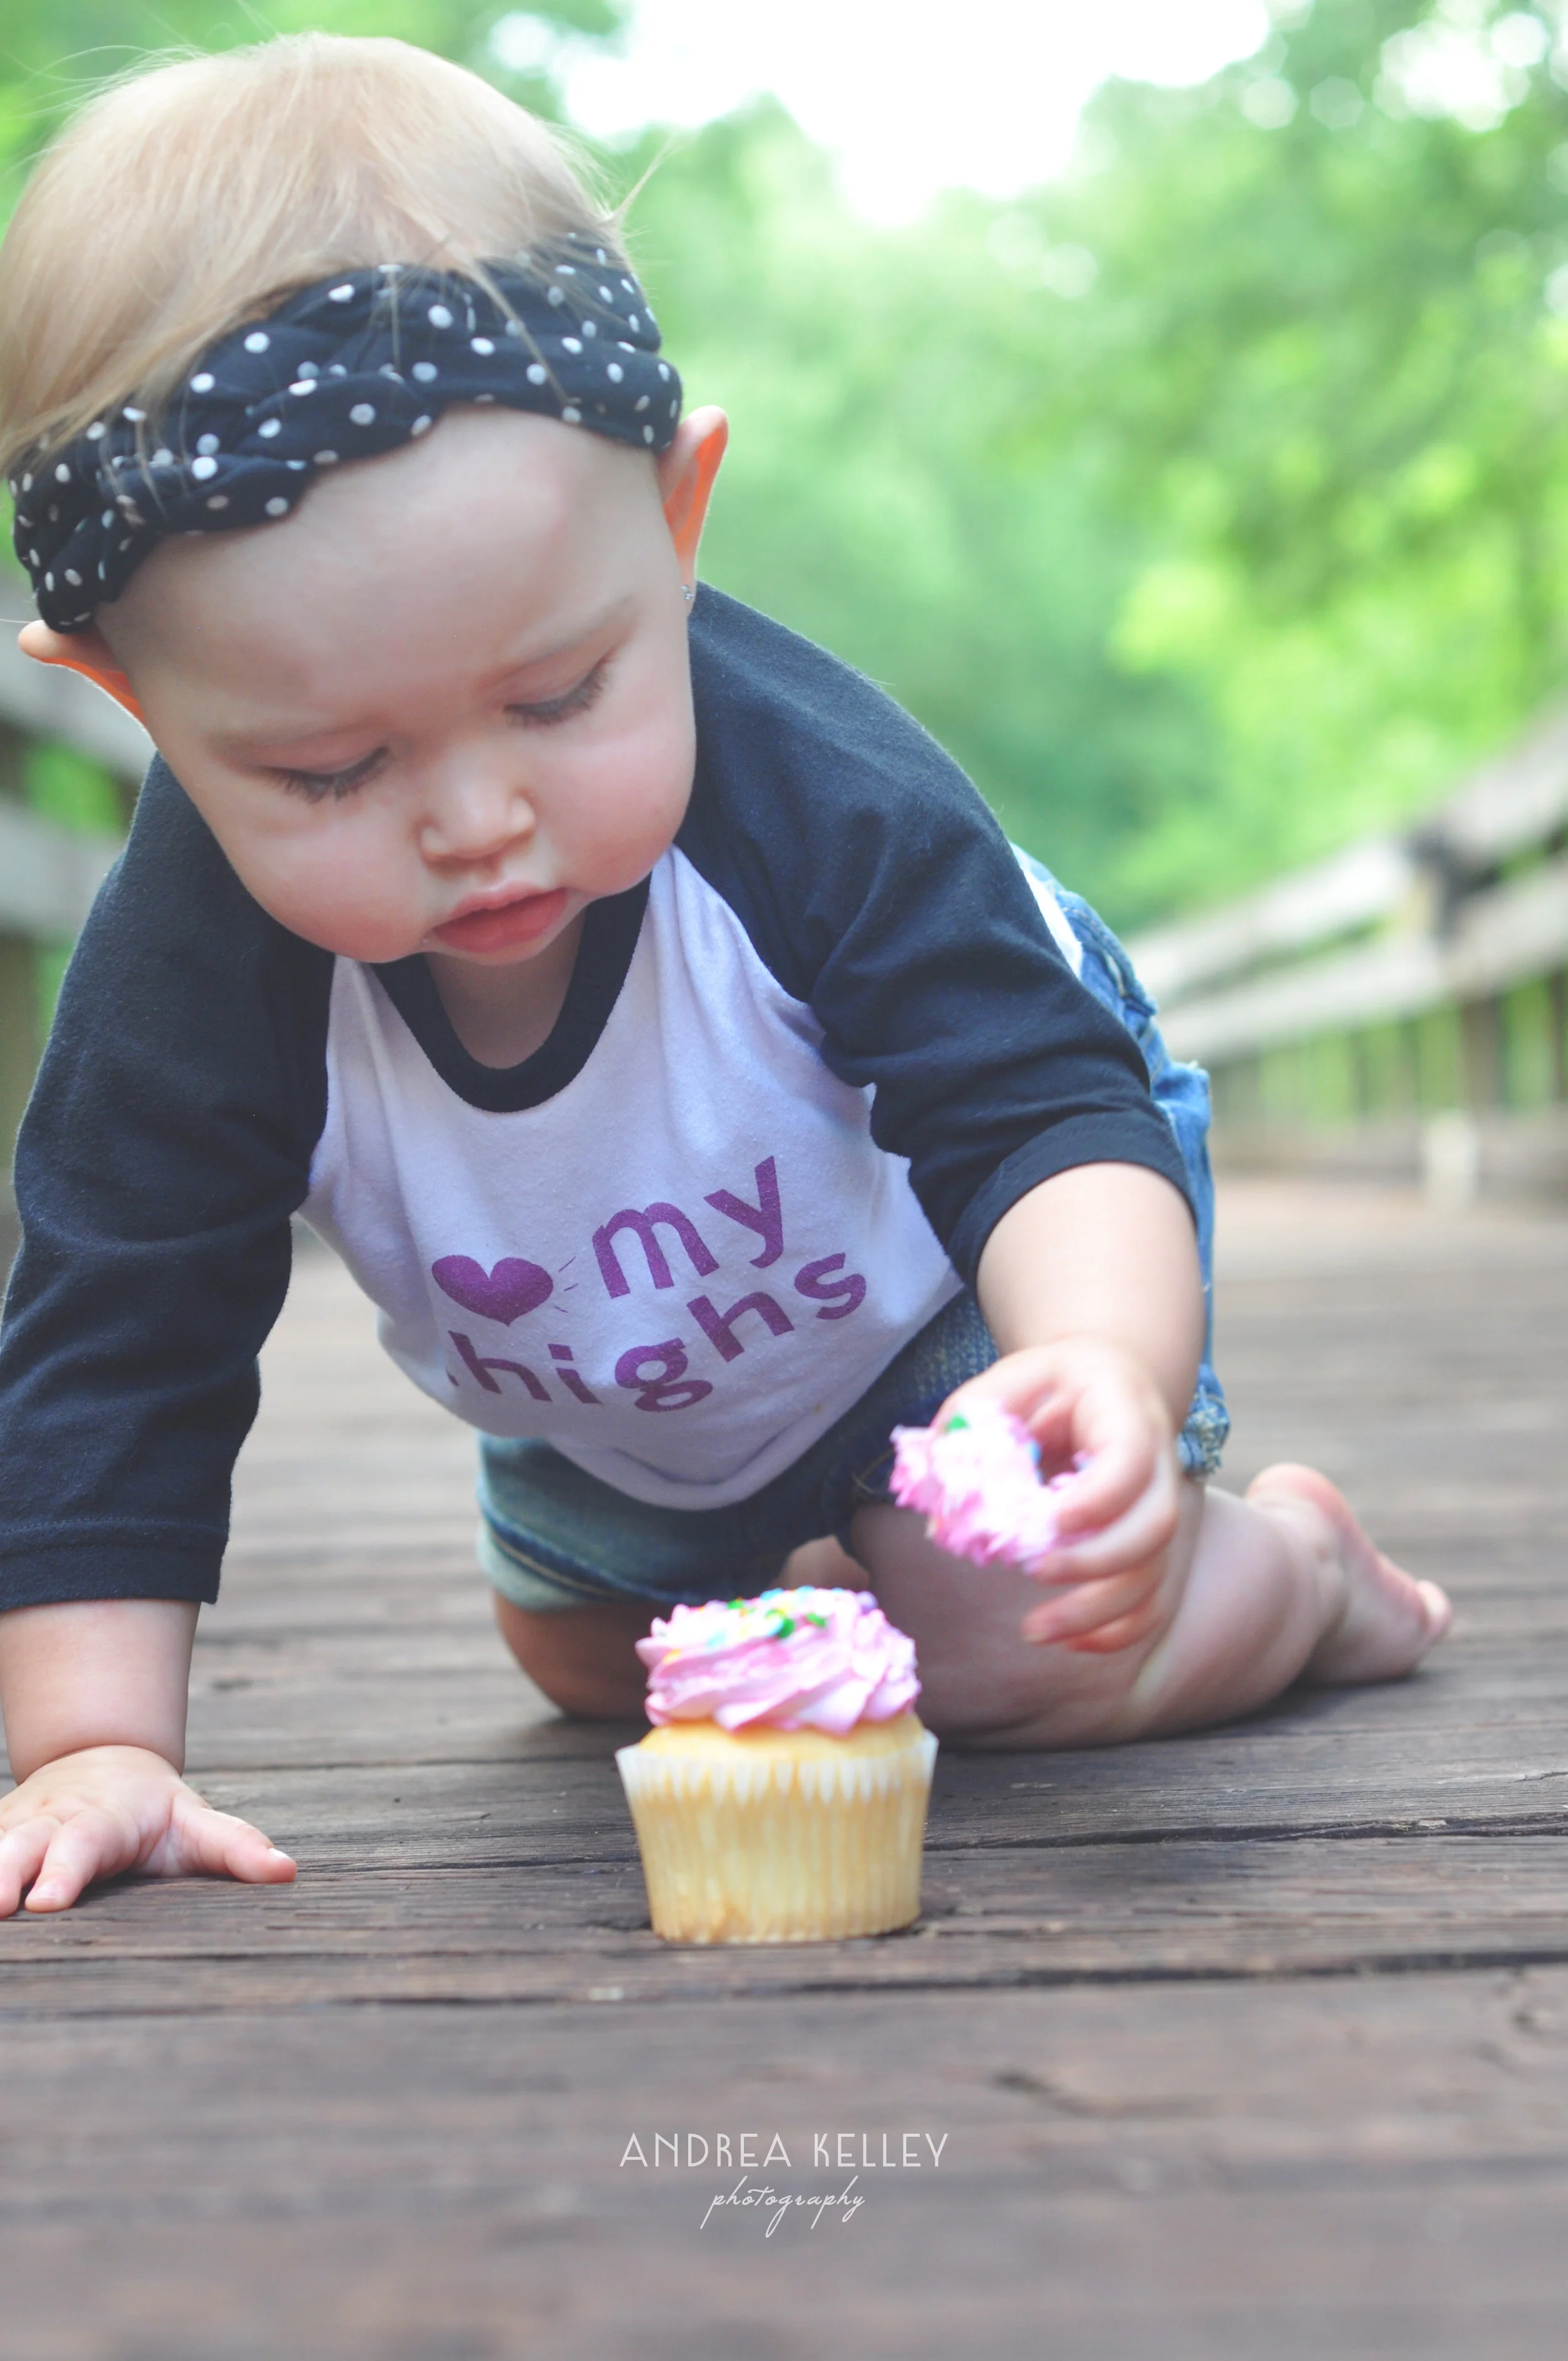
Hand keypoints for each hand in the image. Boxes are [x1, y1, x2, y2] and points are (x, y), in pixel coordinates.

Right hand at [0, 1744, 295, 1915]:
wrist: (100, 1765)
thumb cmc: (156, 1812)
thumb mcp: (197, 1824)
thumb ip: (237, 1848)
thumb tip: (287, 1871)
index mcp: (101, 1820)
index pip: (82, 1847)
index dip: (65, 1872)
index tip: (51, 1901)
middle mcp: (46, 1822)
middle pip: (19, 1848)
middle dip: (3, 1874)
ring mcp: (9, 1830)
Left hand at [939, 1335, 1182, 1652]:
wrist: (1099, 1384)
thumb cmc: (1047, 1385)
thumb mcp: (1007, 1381)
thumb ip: (972, 1421)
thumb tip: (941, 1490)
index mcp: (1125, 1412)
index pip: (1131, 1459)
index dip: (1098, 1498)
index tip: (1052, 1523)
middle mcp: (1158, 1464)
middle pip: (1157, 1526)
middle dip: (1098, 1562)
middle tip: (1035, 1572)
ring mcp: (1159, 1508)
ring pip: (1154, 1573)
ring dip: (1099, 1612)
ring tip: (1035, 1631)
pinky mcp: (1150, 1546)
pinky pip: (1152, 1600)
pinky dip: (1117, 1631)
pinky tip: (1070, 1642)